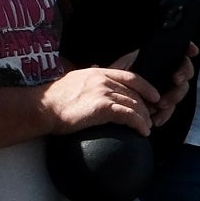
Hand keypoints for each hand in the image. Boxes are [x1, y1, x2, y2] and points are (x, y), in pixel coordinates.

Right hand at [38, 51, 171, 135]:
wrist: (43, 108)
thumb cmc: (57, 98)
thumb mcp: (77, 79)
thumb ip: (93, 75)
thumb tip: (99, 68)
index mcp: (98, 72)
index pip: (131, 76)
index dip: (147, 87)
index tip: (156, 97)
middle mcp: (103, 79)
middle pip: (135, 93)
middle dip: (146, 107)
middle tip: (151, 118)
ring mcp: (103, 92)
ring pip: (135, 104)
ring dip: (145, 118)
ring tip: (148, 128)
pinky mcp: (103, 108)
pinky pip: (129, 115)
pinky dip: (139, 124)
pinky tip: (142, 132)